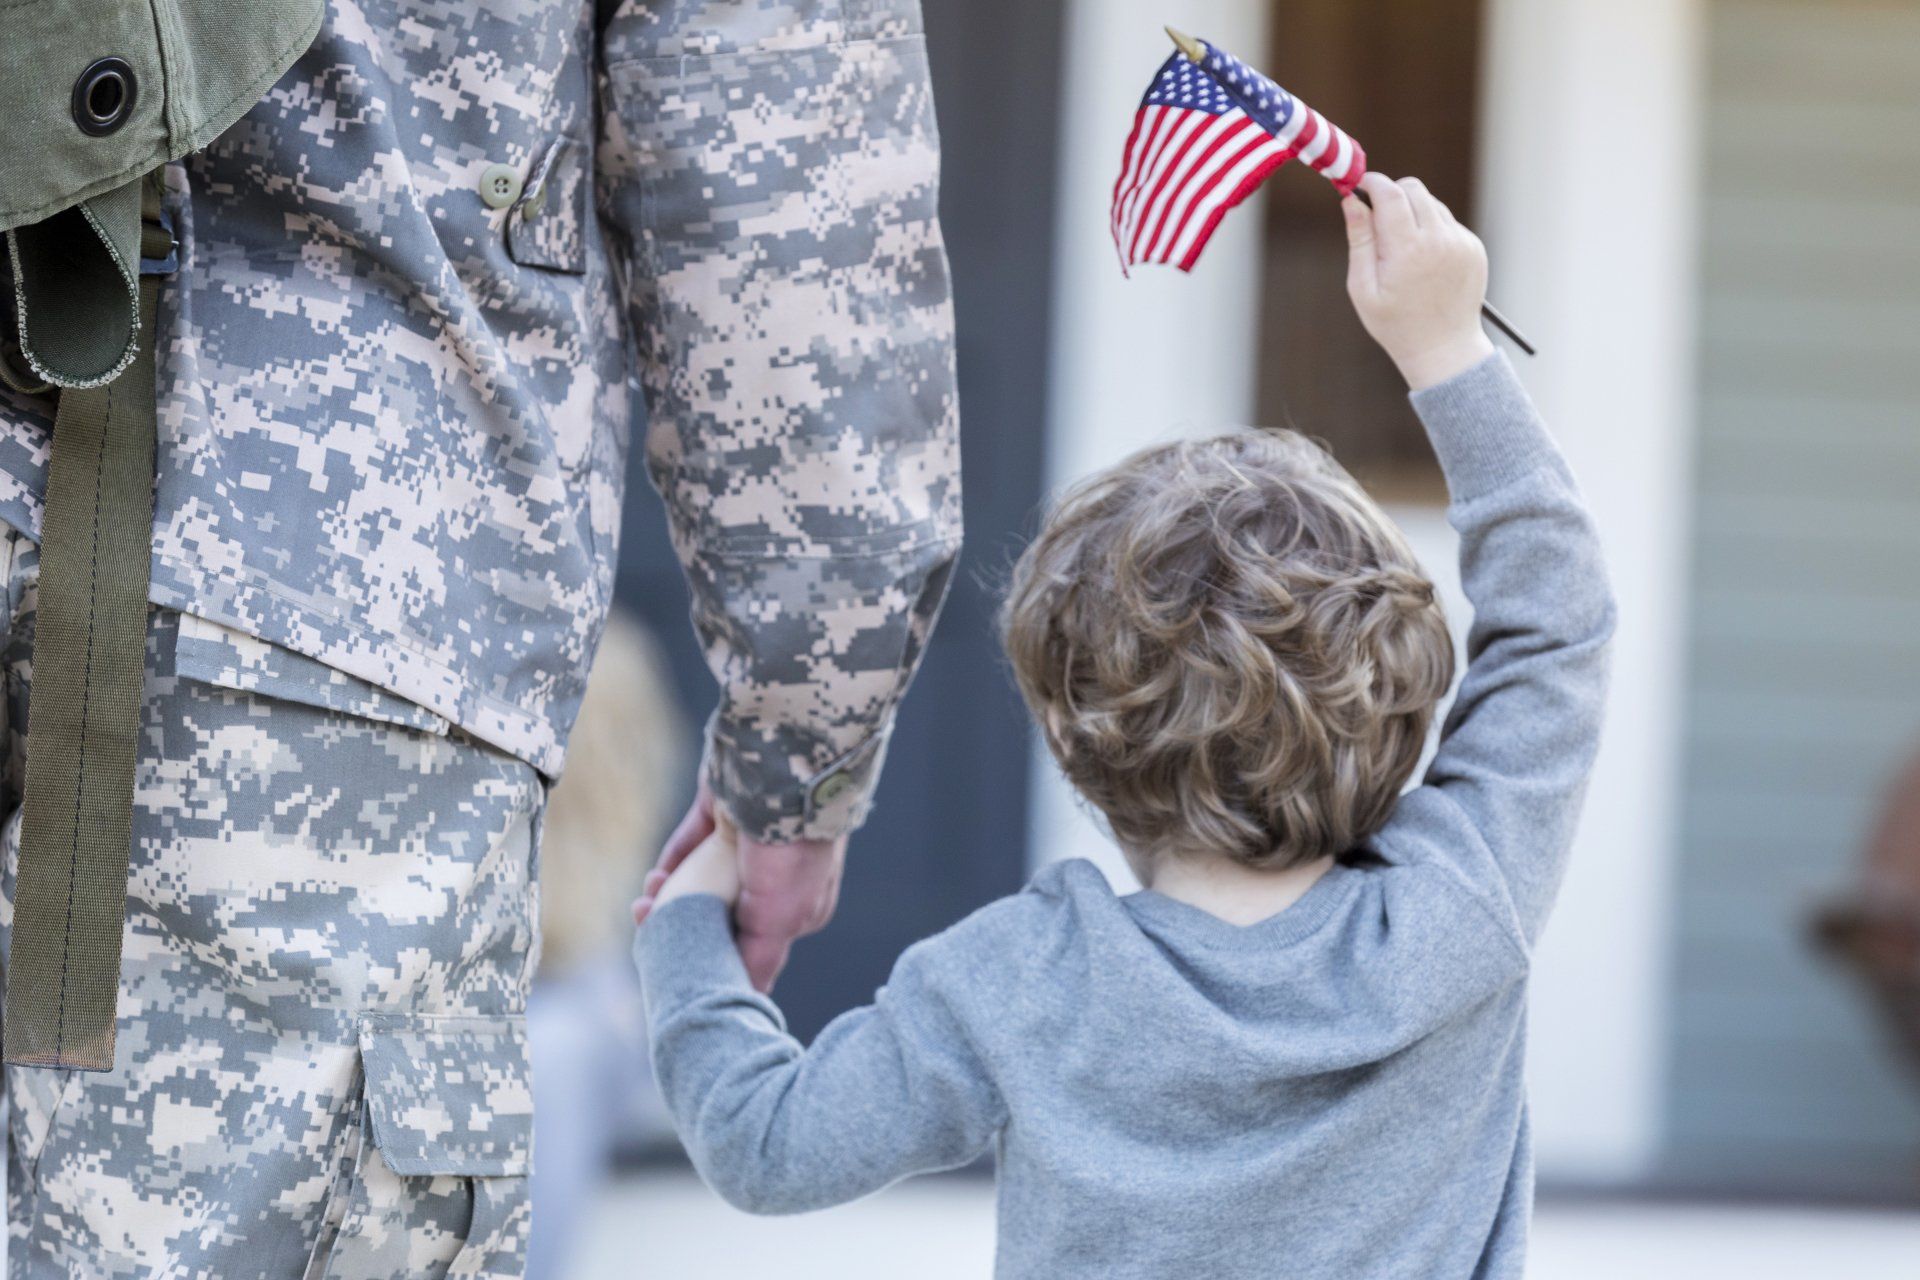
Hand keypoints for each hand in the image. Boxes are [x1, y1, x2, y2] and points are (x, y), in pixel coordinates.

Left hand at [632, 776, 848, 991]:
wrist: (781, 772)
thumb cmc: (789, 853)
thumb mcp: (778, 920)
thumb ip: (760, 959)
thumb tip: (749, 998)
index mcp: (799, 906)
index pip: (753, 943)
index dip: (715, 955)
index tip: (681, 968)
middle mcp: (776, 875)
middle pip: (722, 910)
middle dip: (686, 924)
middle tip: (651, 934)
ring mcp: (749, 842)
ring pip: (701, 878)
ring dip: (671, 895)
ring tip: (646, 906)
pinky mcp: (724, 811)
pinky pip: (690, 843)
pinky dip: (671, 863)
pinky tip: (653, 881)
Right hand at [1343, 172, 1494, 390]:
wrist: (1443, 348)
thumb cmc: (1395, 323)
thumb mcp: (1363, 287)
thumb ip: (1359, 240)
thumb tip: (1351, 200)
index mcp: (1407, 250)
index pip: (1390, 193)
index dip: (1372, 182)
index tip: (1360, 185)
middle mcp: (1439, 240)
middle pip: (1413, 188)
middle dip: (1392, 193)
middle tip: (1377, 216)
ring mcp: (1461, 242)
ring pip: (1432, 203)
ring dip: (1412, 213)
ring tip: (1402, 249)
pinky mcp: (1473, 247)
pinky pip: (1448, 223)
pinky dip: (1431, 230)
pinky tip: (1423, 261)